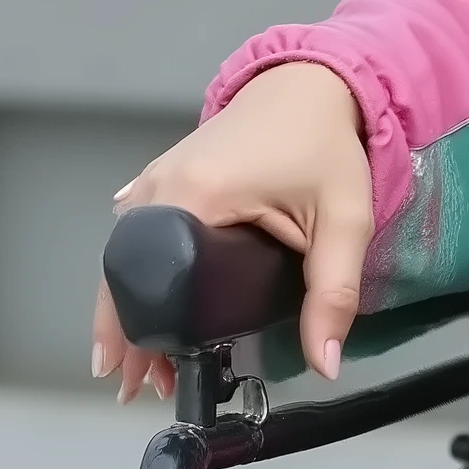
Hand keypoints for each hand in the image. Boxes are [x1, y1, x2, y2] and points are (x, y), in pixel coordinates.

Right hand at [90, 60, 375, 402]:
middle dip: (127, 334)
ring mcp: (156, 176)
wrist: (312, 83)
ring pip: (124, 255)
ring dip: (126, 306)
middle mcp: (162, 185)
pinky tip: (138, 306)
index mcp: (197, 195)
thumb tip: (325, 362)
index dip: (142, 335)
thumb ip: (334, 293)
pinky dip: (133, 272)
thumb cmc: (326, 145)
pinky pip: (135, 232)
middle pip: (124, 274)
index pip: (148, 280)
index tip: (146, 378)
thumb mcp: (344, 221)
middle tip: (137, 385)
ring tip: (138, 361)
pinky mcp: (163, 174)